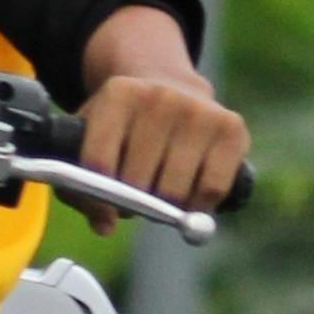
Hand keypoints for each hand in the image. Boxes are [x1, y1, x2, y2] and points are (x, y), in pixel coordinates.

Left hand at [77, 4, 246, 210]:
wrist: (172, 88)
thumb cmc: (125, 128)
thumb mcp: (91, 142)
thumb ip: (82, 189)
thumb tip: (105, 225)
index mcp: (118, 95)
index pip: (99, 163)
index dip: (98, 198)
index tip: (105, 210)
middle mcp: (159, 96)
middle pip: (137, 182)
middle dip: (134, 202)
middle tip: (138, 194)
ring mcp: (198, 110)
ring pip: (174, 192)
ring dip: (166, 206)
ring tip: (161, 189)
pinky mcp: (231, 126)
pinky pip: (212, 190)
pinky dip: (200, 204)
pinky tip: (191, 191)